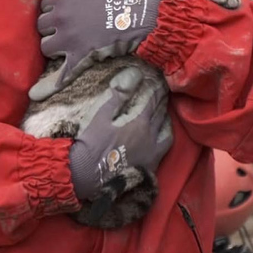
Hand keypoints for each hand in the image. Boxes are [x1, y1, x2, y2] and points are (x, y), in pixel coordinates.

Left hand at [32, 0, 160, 100]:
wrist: (146, 15)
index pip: (45, 4)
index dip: (55, 8)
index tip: (64, 11)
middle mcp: (61, 17)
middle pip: (42, 25)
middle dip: (53, 27)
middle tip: (68, 29)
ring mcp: (68, 38)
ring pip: (46, 47)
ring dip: (55, 46)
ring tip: (68, 47)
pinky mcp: (79, 56)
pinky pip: (61, 72)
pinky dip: (53, 81)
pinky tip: (41, 90)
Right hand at [68, 66, 171, 200]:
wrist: (87, 176)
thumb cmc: (92, 143)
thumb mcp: (101, 116)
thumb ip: (118, 97)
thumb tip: (134, 76)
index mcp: (139, 123)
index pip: (153, 101)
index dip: (157, 90)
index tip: (160, 82)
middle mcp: (150, 137)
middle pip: (161, 115)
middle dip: (162, 103)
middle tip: (163, 94)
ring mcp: (152, 154)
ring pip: (166, 132)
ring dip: (165, 120)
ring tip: (163, 114)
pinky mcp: (150, 168)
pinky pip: (164, 149)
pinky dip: (165, 139)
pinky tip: (161, 137)